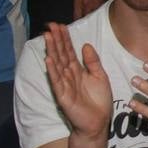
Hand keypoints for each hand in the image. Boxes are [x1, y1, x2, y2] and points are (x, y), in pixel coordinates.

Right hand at [42, 23, 113, 138]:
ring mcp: (64, 84)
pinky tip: (48, 59)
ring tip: (47, 37)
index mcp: (77, 70)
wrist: (98, 122)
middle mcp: (69, 75)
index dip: (65, 38)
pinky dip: (52, 70)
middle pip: (61, 54)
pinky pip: (56, 81)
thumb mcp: (100, 77)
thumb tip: (86, 44)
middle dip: (56, 40)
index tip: (60, 25)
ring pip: (57, 64)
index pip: (69, 51)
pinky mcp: (63, 95)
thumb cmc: (99, 101)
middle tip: (50, 25)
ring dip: (51, 50)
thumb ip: (93, 62)